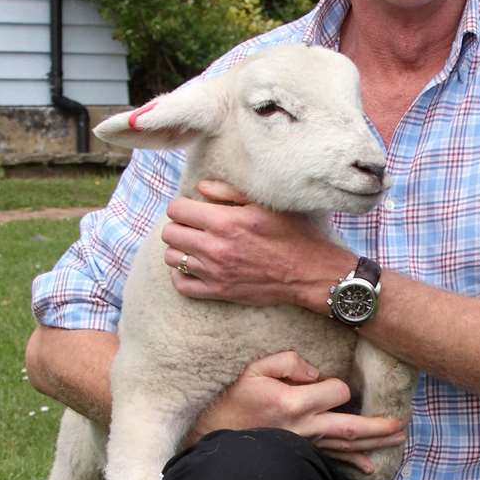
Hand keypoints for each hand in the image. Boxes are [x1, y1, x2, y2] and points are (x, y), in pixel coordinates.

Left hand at [161, 180, 350, 311]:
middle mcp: (215, 247)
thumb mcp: (265, 204)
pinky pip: (181, 285)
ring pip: (171, 258)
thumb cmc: (293, 233)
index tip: (193, 208)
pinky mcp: (219, 291)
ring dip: (180, 249)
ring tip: (195, 245)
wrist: (310, 272)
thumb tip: (200, 188)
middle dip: (179, 225)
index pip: (177, 210)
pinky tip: (194, 267)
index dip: (182, 206)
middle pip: (169, 233)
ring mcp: (214, 272)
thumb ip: (228, 193)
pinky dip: (181, 275)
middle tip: (194, 226)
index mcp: (225, 221)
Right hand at [187, 350, 406, 474]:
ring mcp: (304, 446)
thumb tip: (315, 372)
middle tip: (402, 424)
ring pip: (346, 445)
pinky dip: (352, 464)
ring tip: (398, 438)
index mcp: (294, 404)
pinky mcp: (301, 455)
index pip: (336, 392)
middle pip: (351, 427)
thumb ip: (287, 361)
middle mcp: (304, 428)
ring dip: (374, 443)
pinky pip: (331, 461)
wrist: (214, 437)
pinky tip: (370, 468)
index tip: (327, 382)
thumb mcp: (254, 369)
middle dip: (378, 427)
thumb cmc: (234, 401)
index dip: (339, 385)